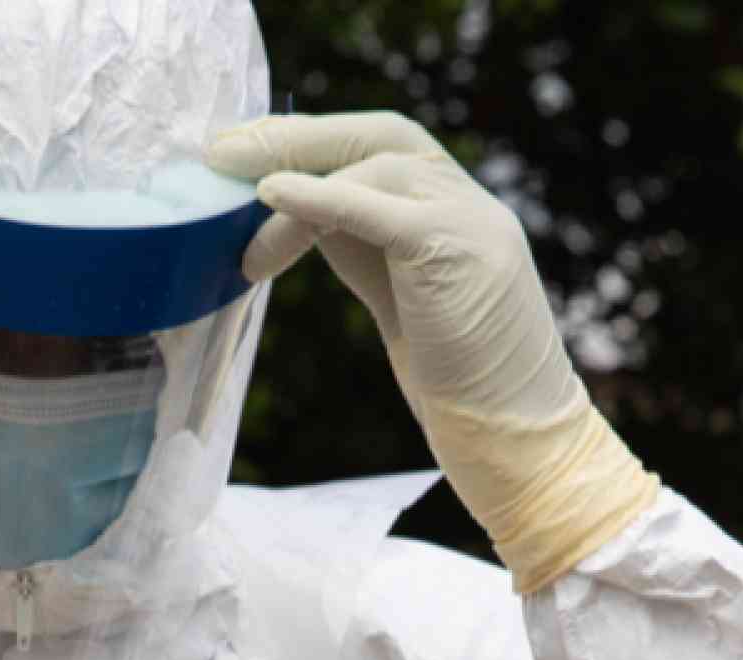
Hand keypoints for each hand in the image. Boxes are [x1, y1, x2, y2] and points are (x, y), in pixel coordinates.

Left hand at [207, 113, 656, 592]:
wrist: (520, 439)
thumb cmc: (459, 385)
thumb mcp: (400, 298)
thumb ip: (361, 247)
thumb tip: (290, 211)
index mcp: (454, 211)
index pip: (382, 148)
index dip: (312, 140)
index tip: (245, 148)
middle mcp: (469, 204)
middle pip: (379, 137)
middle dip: (298, 136)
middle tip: (222, 152)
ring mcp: (472, 221)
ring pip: (373, 169)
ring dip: (295, 191)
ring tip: (241, 239)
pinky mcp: (459, 250)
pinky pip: (379, 206)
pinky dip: (319, 196)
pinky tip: (271, 196)